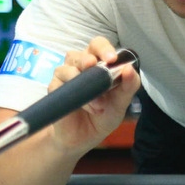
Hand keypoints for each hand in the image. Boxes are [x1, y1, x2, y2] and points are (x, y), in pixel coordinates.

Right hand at [46, 37, 140, 152]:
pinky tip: (88, 107)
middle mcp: (79, 66)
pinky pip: (61, 86)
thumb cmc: (103, 115)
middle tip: (95, 66)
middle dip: (88, 59)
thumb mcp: (121, 103)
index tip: (111, 58)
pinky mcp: (54, 89)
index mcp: (97, 63)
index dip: (103, 48)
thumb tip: (130, 69)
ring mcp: (65, 77)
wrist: (84, 138)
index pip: (98, 46)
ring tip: (99, 104)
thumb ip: (129, 86)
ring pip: (69, 68)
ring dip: (85, 84)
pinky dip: (77, 97)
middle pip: (80, 53)